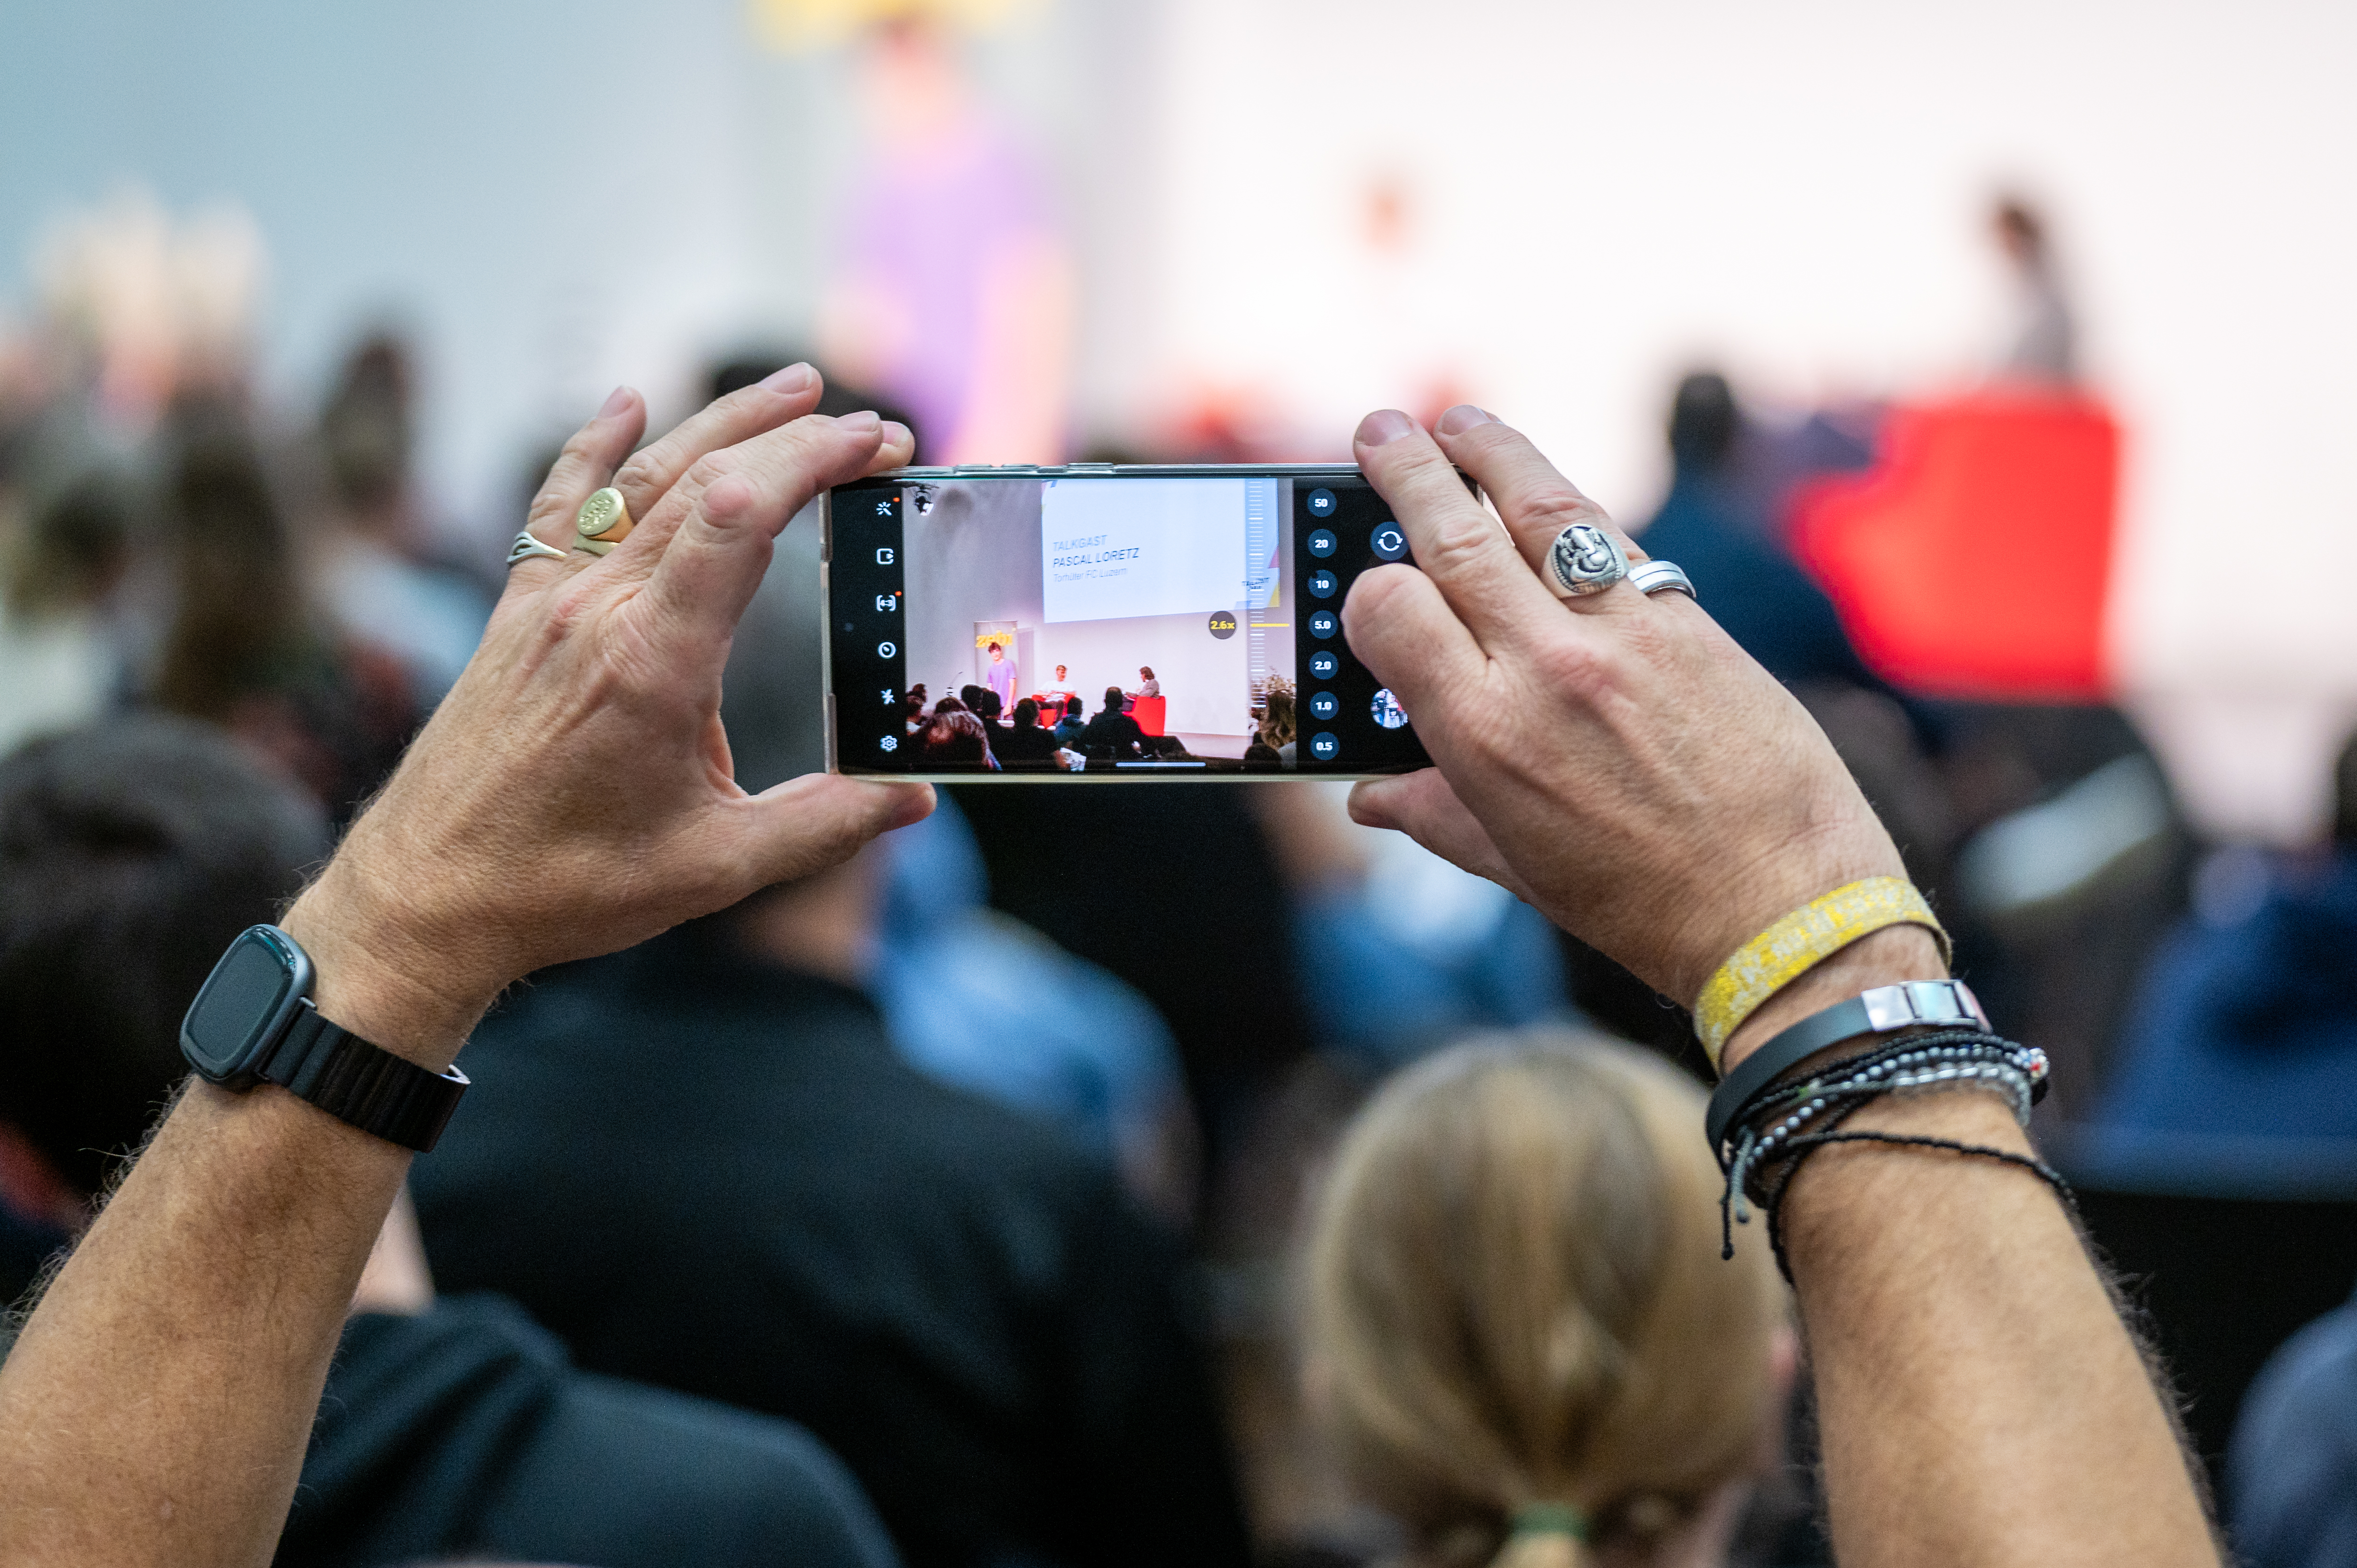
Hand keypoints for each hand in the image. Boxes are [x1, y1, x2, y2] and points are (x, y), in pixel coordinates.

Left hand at [285, 371, 933, 1065]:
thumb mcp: (717, 867)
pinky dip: (593, 447)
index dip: (812, 462)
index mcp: (653, 663)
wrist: (427, 896)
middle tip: (871, 430)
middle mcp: (598, 612)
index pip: (738, 517)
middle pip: (704, 483)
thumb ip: (824, 824)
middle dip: (797, 441)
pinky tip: (625, 404)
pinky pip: (558, 507)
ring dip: (720, 424)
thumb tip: (916, 795)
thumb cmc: (565, 886)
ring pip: (639, 481)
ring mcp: (549, 604)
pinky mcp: (516, 614)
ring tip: (790, 389)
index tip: (873, 445)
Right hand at [1341, 406, 1930, 1055]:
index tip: (1367, 582)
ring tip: (1453, 425)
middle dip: (1405, 469)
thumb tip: (1369, 796)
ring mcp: (1623, 635)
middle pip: (1453, 534)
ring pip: (1538, 507)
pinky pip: (1610, 538)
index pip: (1391, 609)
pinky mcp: (1688, 620)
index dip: (1367, 586)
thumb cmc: (1640, 902)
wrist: (1783, 910)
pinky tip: (1542, 485)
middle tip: (1378, 427)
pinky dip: (1565, 502)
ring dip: (1488, 453)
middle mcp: (1547, 669)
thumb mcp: (1514, 865)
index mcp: (1485, 736)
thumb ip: (1432, 815)